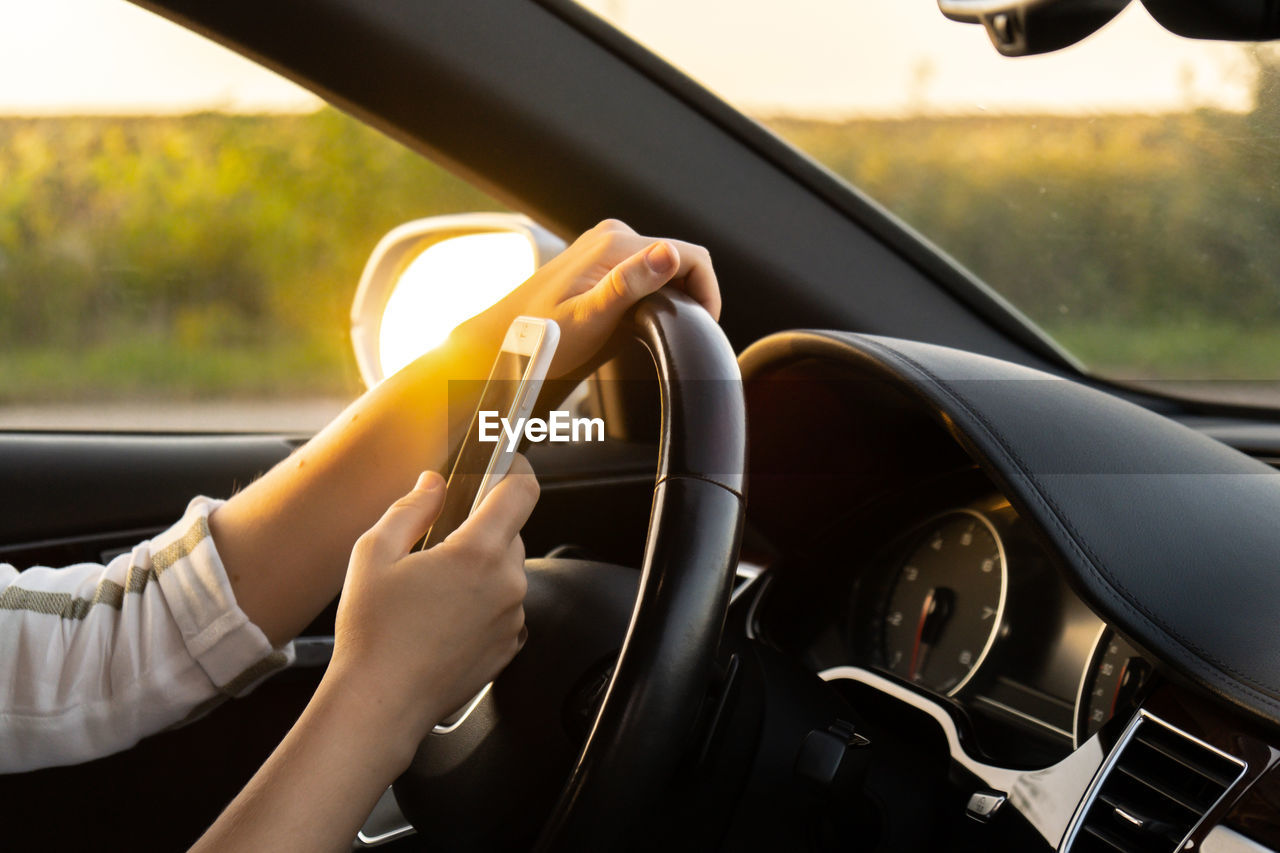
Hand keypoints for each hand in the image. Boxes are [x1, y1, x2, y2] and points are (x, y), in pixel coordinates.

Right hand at [326, 455, 538, 751]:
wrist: (379, 704)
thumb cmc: (372, 634)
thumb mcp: (375, 553)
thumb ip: (412, 508)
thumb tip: (434, 483)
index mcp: (478, 553)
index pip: (521, 491)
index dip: (516, 469)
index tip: (506, 463)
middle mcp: (506, 584)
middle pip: (510, 532)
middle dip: (480, 529)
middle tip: (438, 544)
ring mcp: (512, 618)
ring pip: (506, 571)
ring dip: (480, 568)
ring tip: (432, 591)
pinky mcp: (509, 645)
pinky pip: (504, 606)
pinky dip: (482, 602)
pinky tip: (442, 617)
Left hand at [457, 219, 719, 375]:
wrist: (503, 340)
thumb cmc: (541, 337)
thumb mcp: (590, 317)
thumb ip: (630, 284)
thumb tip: (669, 253)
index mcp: (616, 244)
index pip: (691, 255)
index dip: (709, 292)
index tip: (706, 326)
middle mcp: (613, 235)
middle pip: (680, 259)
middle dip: (691, 295)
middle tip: (681, 333)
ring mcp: (606, 245)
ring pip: (665, 266)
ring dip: (673, 296)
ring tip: (659, 329)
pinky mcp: (601, 260)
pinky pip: (645, 271)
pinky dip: (655, 294)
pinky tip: (639, 320)